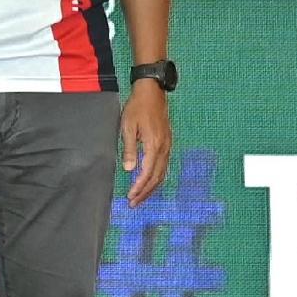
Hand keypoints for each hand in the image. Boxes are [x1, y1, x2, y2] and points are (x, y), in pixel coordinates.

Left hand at [119, 79, 172, 202]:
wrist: (153, 92)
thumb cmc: (137, 107)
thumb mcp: (128, 126)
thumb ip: (129, 148)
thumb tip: (129, 169)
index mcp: (154, 144)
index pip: (147, 172)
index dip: (139, 187)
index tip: (130, 196)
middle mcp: (164, 148)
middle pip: (157, 177)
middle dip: (145, 192)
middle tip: (134, 203)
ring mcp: (168, 146)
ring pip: (162, 173)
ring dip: (151, 187)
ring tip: (140, 197)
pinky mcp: (167, 143)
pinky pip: (163, 166)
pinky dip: (156, 177)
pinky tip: (149, 182)